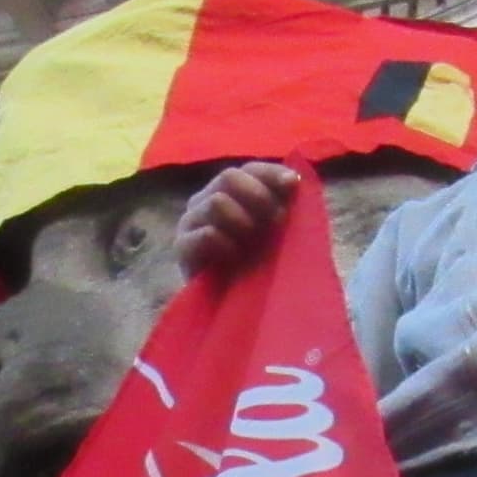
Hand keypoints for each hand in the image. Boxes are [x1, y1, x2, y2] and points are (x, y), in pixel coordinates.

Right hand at [175, 159, 302, 275]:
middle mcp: (207, 199)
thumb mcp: (276, 234)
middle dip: (258, 196)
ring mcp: (191, 221)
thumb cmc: (257, 267)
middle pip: (228, 177)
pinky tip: (234, 258)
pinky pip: (207, 234)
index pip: (250, 170)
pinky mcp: (181, 246)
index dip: (271, 173)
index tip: (292, 185)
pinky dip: (227, 245)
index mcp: (231, 192)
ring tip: (251, 245)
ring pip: (217, 202)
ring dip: (242, 222)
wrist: (233, 307)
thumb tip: (294, 181)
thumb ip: (283, 206)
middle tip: (276, 221)